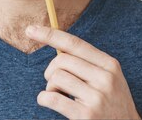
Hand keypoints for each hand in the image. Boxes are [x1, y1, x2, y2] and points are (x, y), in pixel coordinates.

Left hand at [25, 25, 140, 119]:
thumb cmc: (111, 103)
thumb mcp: (109, 78)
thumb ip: (88, 63)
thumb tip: (55, 44)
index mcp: (110, 65)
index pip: (74, 43)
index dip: (50, 34)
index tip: (30, 30)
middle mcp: (105, 78)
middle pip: (61, 60)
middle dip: (50, 70)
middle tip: (53, 82)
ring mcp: (97, 97)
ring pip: (56, 77)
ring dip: (50, 87)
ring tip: (58, 95)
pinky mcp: (86, 115)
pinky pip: (52, 98)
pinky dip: (43, 98)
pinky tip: (47, 101)